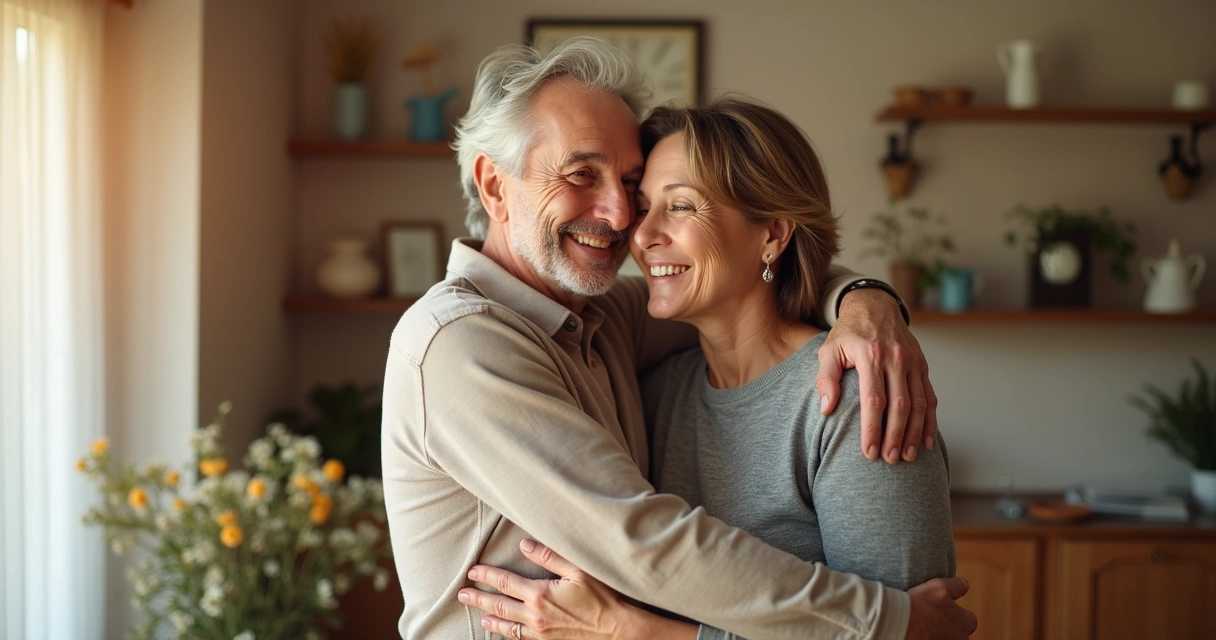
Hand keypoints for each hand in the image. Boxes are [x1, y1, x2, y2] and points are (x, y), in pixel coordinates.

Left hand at [457, 539, 694, 639]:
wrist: (617, 631)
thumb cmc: (602, 598)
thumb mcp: (578, 570)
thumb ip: (549, 556)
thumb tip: (524, 545)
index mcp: (540, 593)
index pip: (505, 582)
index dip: (487, 575)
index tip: (473, 571)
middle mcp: (535, 615)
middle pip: (499, 604)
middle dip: (479, 598)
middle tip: (463, 594)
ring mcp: (540, 632)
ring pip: (506, 625)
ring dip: (489, 617)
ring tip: (478, 613)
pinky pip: (520, 638)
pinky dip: (506, 634)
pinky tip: (501, 631)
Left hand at [817, 288, 937, 463]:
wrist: (875, 306)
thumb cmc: (847, 333)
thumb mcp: (829, 349)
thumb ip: (826, 377)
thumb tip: (827, 408)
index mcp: (870, 355)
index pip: (874, 401)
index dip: (873, 429)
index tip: (868, 452)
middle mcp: (895, 358)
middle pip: (900, 406)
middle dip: (895, 437)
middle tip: (890, 460)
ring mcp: (913, 362)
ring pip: (919, 404)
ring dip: (915, 434)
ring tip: (908, 457)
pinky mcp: (922, 365)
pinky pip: (930, 397)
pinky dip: (930, 421)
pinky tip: (927, 442)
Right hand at [905, 576, 977, 639]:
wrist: (901, 622)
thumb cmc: (921, 604)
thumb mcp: (940, 586)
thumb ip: (957, 585)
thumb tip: (965, 584)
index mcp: (966, 623)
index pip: (969, 620)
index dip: (956, 613)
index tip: (943, 608)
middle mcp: (961, 638)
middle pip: (958, 632)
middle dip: (948, 626)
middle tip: (931, 617)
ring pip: (946, 638)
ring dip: (938, 633)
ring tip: (923, 624)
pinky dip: (928, 637)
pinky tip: (918, 631)